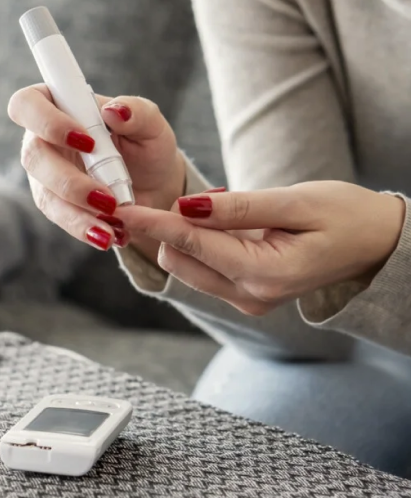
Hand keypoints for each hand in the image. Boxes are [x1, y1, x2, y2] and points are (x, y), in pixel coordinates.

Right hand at [7, 84, 183, 250]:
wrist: (153, 186)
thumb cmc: (146, 145)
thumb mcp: (152, 125)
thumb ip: (137, 112)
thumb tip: (114, 110)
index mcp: (59, 105)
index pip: (28, 104)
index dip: (47, 122)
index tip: (87, 141)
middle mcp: (43, 139)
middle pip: (33, 156)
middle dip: (68, 180)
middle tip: (106, 198)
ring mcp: (44, 175)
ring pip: (45, 194)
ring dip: (77, 213)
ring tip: (112, 228)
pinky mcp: (54, 204)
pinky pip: (61, 218)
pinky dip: (85, 228)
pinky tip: (110, 235)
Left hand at [115, 181, 405, 315]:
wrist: (376, 244)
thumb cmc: (346, 215)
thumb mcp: (296, 202)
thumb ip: (239, 208)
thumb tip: (186, 207)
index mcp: (264, 273)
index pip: (192, 243)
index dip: (153, 223)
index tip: (121, 208)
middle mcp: (250, 295)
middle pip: (180, 260)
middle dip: (168, 228)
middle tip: (184, 197)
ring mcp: (248, 300)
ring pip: (188, 267)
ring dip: (183, 236)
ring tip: (210, 208)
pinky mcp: (246, 296)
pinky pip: (205, 270)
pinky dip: (199, 246)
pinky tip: (216, 224)